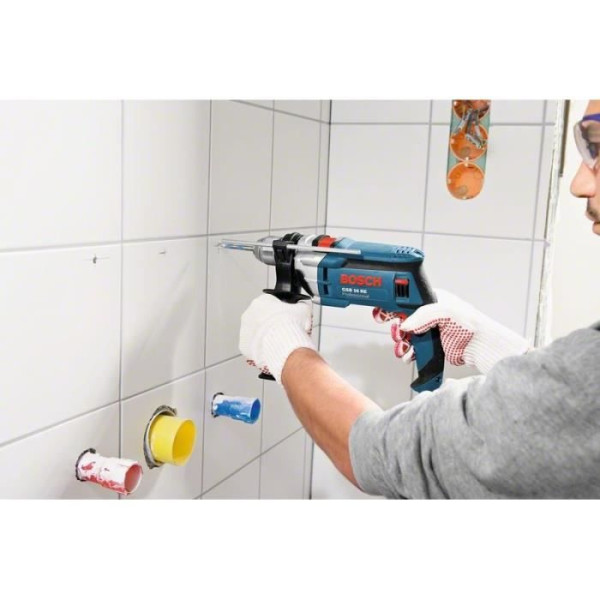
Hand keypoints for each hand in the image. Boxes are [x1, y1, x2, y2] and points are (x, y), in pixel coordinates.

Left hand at [239, 294, 315, 382]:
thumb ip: (300, 306)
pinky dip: (260, 348)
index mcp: (261, 301)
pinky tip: (271, 349)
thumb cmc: (290, 325)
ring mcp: (245, 329)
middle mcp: (249, 313)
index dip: (279, 311)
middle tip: (281, 330)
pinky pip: (252, 346)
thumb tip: (303, 306)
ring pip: (255, 332)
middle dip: (270, 324)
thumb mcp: (302, 310)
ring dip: (264, 336)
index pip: (269, 303)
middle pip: (260, 318)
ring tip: (277, 341)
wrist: (283, 342)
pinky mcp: (244, 344)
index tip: (284, 317)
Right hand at [373, 290, 530, 373]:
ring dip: (400, 342)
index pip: (405, 299)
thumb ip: (423, 315)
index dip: (393, 305)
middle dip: (396, 327)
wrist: (480, 346)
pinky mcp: (431, 345)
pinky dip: (408, 353)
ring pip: (406, 335)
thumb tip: (406, 325)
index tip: (383, 312)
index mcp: (431, 299)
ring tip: (402, 346)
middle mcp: (428, 314)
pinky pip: (413, 348)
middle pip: (402, 319)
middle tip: (396, 333)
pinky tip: (408, 355)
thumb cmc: (470, 323)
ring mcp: (429, 330)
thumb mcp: (445, 311)